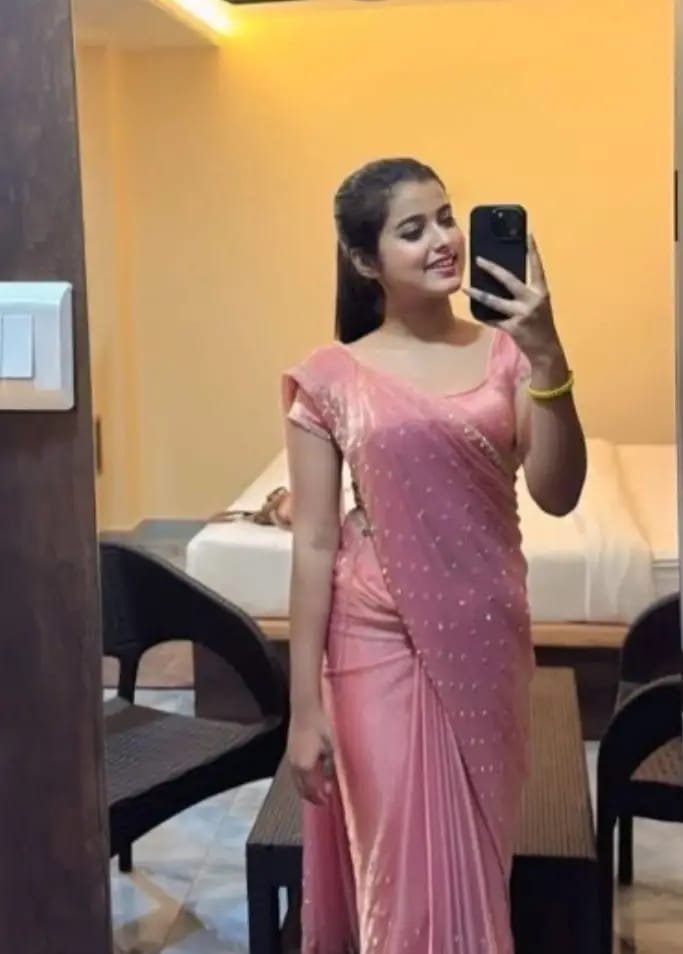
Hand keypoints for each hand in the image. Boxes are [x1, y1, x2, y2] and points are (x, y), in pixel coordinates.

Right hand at [287, 708, 334, 805]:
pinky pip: (296, 769)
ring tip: (320, 783)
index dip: (321, 797)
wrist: (306, 704)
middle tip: (325, 796)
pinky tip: (313, 768)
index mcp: (305, 767)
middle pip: (302, 788)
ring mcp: (290, 756)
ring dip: (307, 785)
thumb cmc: (322, 724)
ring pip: (297, 779)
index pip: (311, 791)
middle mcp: (295, 764)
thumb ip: (335, 766)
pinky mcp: (290, 747)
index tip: (330, 798)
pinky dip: (303, 775)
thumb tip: (337, 779)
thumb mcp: (334, 746)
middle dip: (313, 795)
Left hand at [464, 235, 561, 362]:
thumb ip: (525, 292)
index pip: (537, 267)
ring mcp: (522, 314)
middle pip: (509, 280)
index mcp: (541, 291)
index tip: (528, 234)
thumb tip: (502, 279)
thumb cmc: (541, 324)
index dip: (533, 250)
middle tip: (478, 259)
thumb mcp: (538, 304)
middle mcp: (532, 300)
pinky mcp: (513, 328)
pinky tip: (475, 311)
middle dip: (492, 269)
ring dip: (478, 294)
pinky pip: (493, 320)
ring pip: (495, 301)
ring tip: (465, 288)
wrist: (546, 349)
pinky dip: (484, 316)